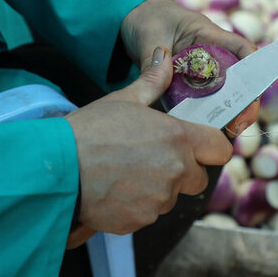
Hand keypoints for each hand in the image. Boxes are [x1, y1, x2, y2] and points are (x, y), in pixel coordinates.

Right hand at [65, 47, 232, 247]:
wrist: (57, 168)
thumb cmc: (90, 129)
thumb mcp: (123, 100)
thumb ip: (152, 82)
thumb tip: (165, 56)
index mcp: (177, 138)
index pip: (220, 150)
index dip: (210, 147)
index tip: (196, 144)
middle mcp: (175, 172)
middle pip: (198, 178)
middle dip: (182, 170)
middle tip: (152, 157)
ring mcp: (158, 200)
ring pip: (171, 196)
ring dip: (157, 188)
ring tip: (125, 172)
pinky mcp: (139, 221)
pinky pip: (148, 213)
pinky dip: (136, 204)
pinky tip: (114, 189)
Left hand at [120, 0, 259, 135]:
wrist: (136, 18)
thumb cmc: (148, 19)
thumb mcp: (149, 37)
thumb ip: (152, 62)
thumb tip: (153, 86)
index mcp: (208, 35)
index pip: (241, 48)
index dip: (256, 66)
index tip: (258, 88)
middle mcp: (211, 54)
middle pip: (237, 78)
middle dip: (243, 102)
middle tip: (238, 124)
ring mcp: (202, 71)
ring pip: (221, 94)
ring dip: (224, 112)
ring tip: (224, 132)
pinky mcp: (189, 84)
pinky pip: (200, 102)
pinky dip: (202, 115)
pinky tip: (200, 130)